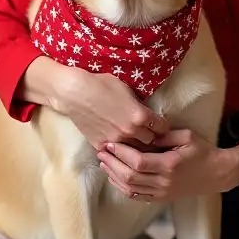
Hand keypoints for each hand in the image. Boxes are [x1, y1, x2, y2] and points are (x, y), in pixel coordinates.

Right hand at [51, 66, 169, 151]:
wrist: (75, 92)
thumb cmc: (101, 84)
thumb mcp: (126, 89)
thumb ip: (138, 104)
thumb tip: (145, 112)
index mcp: (140, 116)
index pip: (162, 128)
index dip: (162, 127)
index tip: (160, 126)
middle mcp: (130, 131)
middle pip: (151, 142)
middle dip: (152, 138)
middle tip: (149, 135)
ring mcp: (115, 141)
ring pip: (134, 152)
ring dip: (135, 147)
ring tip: (135, 144)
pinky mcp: (101, 145)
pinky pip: (115, 154)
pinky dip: (117, 151)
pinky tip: (118, 147)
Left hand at [98, 128, 230, 200]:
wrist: (217, 173)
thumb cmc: (203, 151)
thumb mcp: (187, 136)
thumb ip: (164, 135)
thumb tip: (144, 132)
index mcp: (170, 165)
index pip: (138, 161)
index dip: (121, 153)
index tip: (110, 143)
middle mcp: (164, 182)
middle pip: (130, 176)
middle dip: (112, 163)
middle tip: (101, 151)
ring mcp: (163, 192)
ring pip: (131, 189)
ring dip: (114, 175)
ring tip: (104, 163)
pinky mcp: (162, 198)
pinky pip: (138, 196)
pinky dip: (123, 188)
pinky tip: (115, 177)